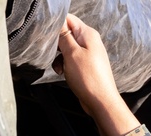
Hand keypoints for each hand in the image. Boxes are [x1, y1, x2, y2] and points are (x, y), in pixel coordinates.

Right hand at [56, 13, 137, 135]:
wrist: (101, 102)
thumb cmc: (88, 78)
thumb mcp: (71, 53)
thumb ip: (63, 36)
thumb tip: (58, 22)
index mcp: (88, 34)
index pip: (68, 18)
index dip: (56, 25)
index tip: (50, 36)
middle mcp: (90, 42)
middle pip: (66, 33)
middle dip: (56, 43)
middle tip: (53, 53)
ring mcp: (88, 54)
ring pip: (65, 48)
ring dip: (58, 57)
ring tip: (60, 68)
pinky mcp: (85, 66)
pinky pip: (70, 60)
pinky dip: (64, 65)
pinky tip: (62, 73)